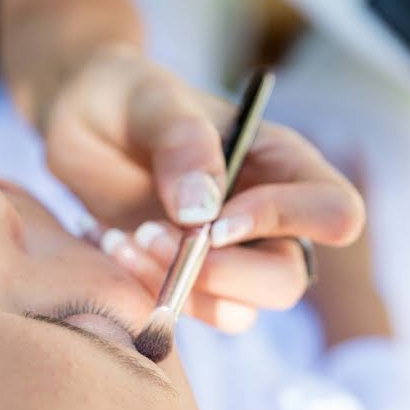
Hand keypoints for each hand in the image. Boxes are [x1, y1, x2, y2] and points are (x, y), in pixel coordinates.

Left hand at [40, 44, 364, 331]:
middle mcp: (264, 219)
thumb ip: (180, 141)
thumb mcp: (146, 99)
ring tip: (125, 238)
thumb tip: (204, 211)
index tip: (213, 219)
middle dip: (219, 271)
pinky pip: (187, 311)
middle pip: (286, 280)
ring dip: (179, 288)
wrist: (76, 124)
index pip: (334, 211)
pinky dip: (151, 292)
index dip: (284, 223)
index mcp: (278, 164)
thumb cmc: (122, 98)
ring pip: (237, 310)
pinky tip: (113, 246)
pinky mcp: (182, 280)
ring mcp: (224, 257)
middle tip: (150, 233)